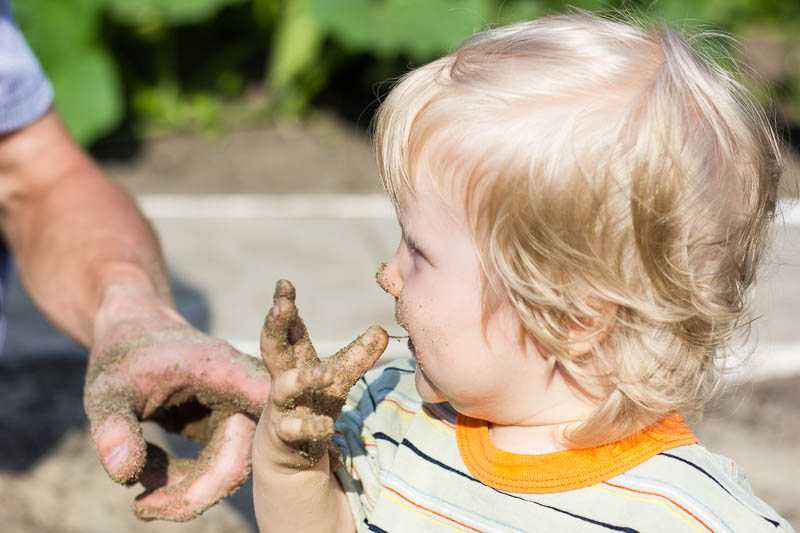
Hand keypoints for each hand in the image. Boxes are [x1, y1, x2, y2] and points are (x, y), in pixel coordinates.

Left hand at [83, 289, 269, 521]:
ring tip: (140, 497)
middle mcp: (241, 391)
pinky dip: (183, 483)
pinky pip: (215, 468)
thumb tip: (123, 475)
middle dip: (195, 494)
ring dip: (187, 493)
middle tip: (142, 507)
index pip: (262, 403)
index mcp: (222, 369)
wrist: (135, 333)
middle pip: (241, 456)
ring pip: (230, 469)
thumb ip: (113, 427)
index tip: (242, 474)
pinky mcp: (227, 428)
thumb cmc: (123, 354)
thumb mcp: (107, 389)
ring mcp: (237, 411)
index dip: (270, 435)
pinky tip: (149, 471)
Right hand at [258, 279, 387, 469]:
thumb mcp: (338, 378)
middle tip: (281, 306)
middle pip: (272, 348)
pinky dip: (312, 426)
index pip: (288, 328)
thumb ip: (357, 355)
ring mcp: (281, 407)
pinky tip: (327, 426)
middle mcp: (283, 378)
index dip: (284, 305)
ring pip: (285, 387)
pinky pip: (296, 430)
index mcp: (294, 360)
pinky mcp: (285, 436)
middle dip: (275, 326)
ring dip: (304, 378)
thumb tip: (382, 330)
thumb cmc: (312, 404)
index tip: (284, 283)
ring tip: (325, 373)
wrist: (289, 455)